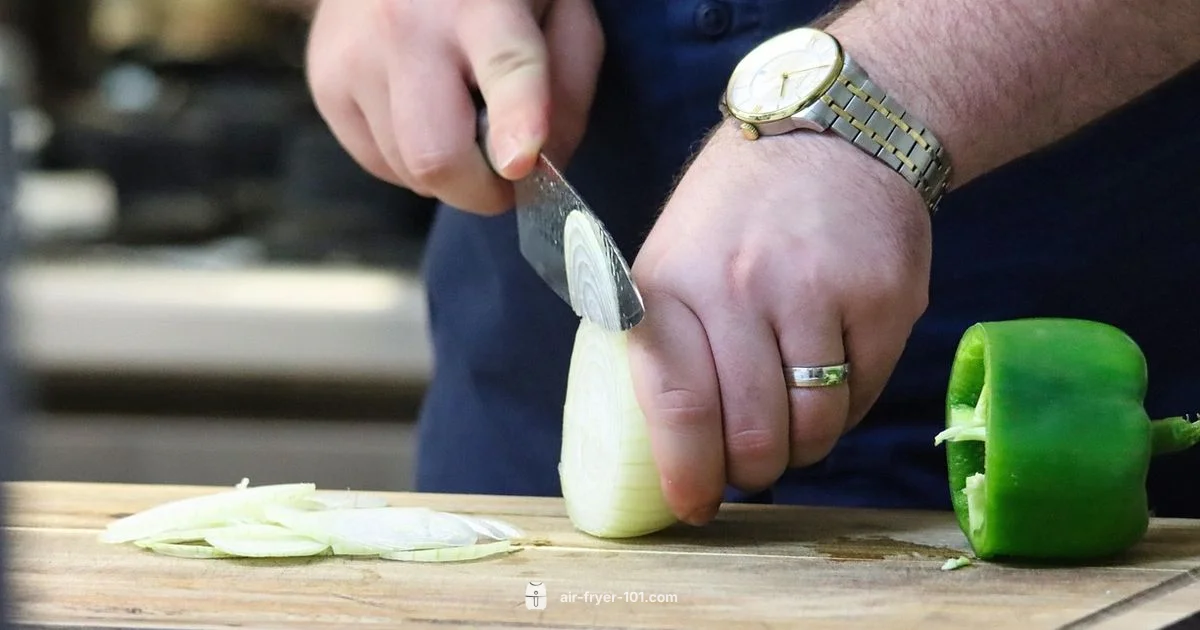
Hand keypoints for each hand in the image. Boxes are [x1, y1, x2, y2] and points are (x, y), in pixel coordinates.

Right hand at [304, 0, 603, 213]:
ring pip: (409, 172)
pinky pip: (379, 163)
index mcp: (481, 2)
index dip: (517, 120)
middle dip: (480, 192)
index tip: (518, 162)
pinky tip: (420, 110)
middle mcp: (407, 28)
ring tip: (456, 115)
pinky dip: (410, 158)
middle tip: (504, 177)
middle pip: (436, 155)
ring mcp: (354, 58)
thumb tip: (542, 169)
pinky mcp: (324, 83)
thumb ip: (568, 91)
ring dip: (447, 170)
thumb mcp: (558, 15)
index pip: (506, 65)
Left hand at [627, 123, 931, 524]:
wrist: (832, 134)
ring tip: (793, 421)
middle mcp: (740, 287)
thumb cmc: (739, 214)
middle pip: (751, 432)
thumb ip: (666, 342)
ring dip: (803, 446)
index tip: (695, 504)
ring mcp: (817, 291)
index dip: (688, 471)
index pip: (675, 403)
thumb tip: (671, 448)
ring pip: (814, 426)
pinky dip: (847, 408)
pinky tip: (834, 373)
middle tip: (751, 464)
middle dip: (751, 470)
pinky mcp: (884, 298)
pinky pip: (865, 397)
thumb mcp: (673, 258)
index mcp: (671, 283)